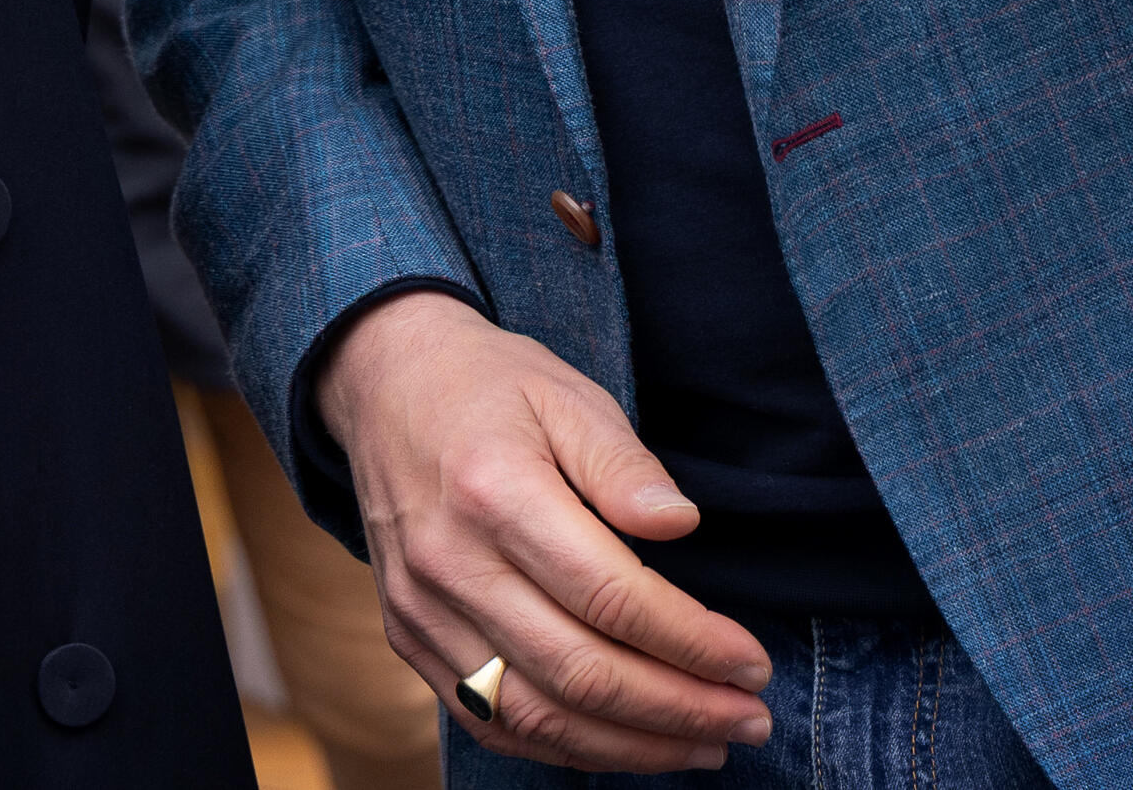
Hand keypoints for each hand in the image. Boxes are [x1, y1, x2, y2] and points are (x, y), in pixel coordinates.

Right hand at [316, 291, 770, 768]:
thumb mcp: (566, 393)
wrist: (380, 383)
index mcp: (494, 491)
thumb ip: (623, 464)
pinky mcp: (408, 638)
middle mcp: (450, 563)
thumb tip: (682, 526)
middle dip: (680, 709)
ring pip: (536, 717)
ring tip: (706, 746)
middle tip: (749, 718)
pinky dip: (567, 749)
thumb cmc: (488, 386)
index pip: (611, 598)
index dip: (692, 643)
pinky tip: (627, 744)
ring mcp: (422, 609)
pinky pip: (491, 722)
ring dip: (633, 746)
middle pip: (580, 672)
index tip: (751, 662)